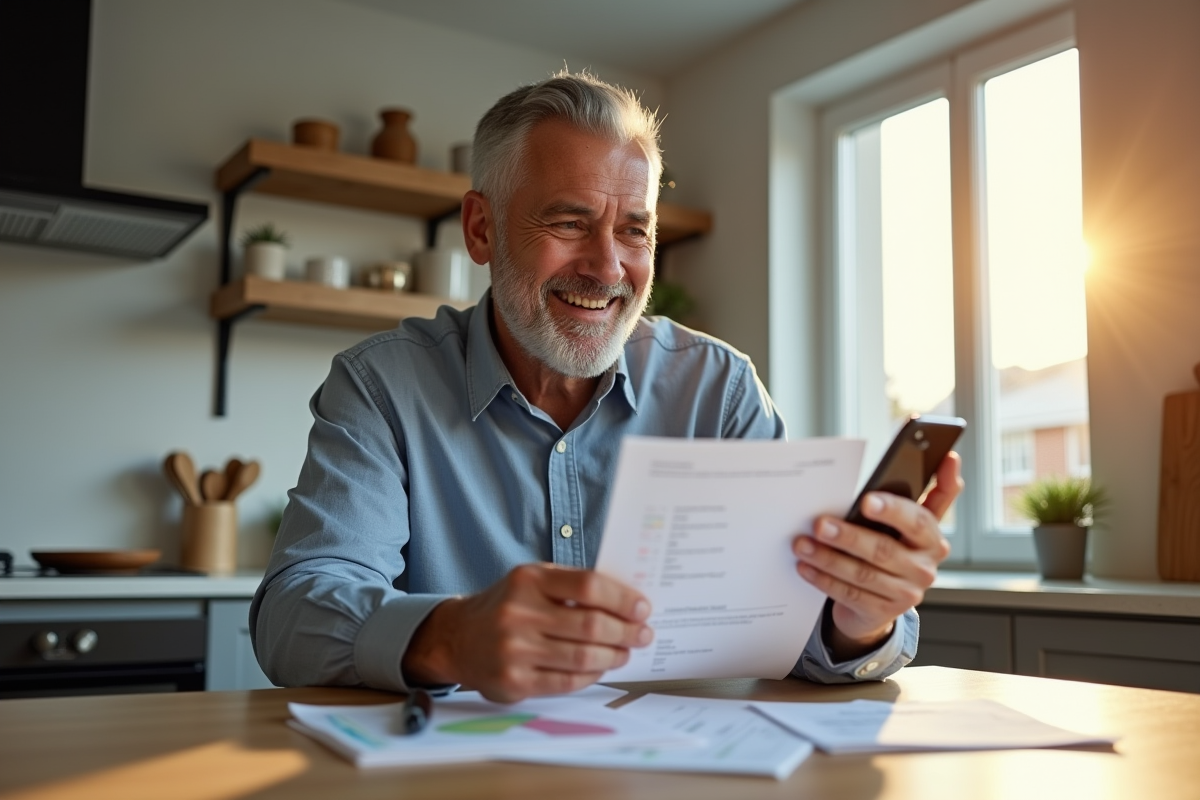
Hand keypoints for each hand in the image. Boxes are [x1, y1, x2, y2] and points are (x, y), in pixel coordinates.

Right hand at [402, 563, 652, 702]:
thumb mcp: (531, 580)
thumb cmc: (506, 605)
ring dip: (614, 656)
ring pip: (582, 656)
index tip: (643, 608)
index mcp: (527, 579)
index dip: (622, 598)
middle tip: (643, 634)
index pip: (588, 586)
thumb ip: (570, 585)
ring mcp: (514, 650)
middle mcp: (518, 613)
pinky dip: (591, 675)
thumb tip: (625, 600)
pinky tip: (600, 668)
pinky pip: (566, 681)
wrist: (457, 637)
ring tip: (625, 652)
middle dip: (626, 631)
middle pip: (590, 624)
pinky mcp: (513, 681)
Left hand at [793, 452, 960, 660]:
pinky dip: (824, 579)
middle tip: (819, 523)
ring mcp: (906, 593)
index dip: (894, 509)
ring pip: (862, 574)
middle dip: (848, 535)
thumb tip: (945, 459)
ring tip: (802, 544)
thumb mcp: (904, 523)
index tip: (868, 500)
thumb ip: (917, 494)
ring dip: (828, 558)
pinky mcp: (884, 612)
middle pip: (884, 549)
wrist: (880, 600)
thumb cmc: (889, 545)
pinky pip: (850, 594)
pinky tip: (805, 567)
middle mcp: (924, 567)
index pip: (917, 519)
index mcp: (931, 537)